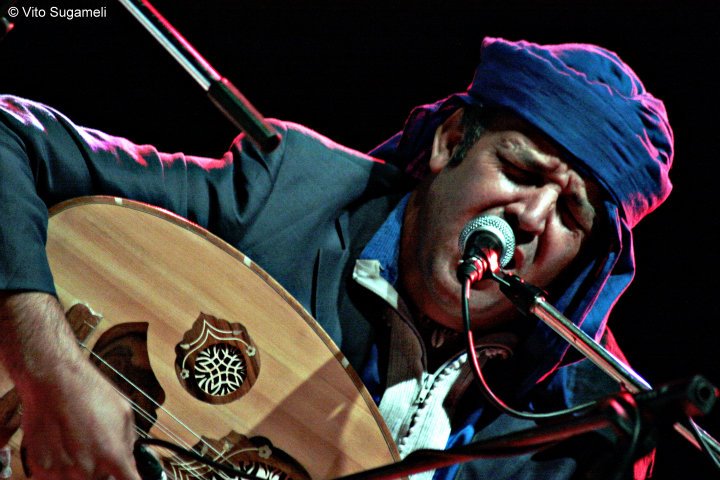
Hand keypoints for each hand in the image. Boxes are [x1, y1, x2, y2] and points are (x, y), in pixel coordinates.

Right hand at [0, 292, 141, 479]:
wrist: (54, 381)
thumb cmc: (88, 392)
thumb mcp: (123, 412)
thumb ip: (129, 442)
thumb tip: (131, 460)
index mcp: (113, 455)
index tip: (131, 477)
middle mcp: (88, 469)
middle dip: (105, 470)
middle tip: (100, 449)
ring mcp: (62, 472)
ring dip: (84, 470)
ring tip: (81, 443)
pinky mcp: (41, 469)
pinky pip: (57, 479)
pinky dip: (63, 470)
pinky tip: (65, 449)